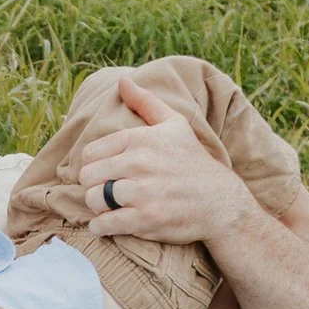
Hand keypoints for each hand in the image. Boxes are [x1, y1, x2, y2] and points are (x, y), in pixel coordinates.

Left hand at [72, 75, 257, 245]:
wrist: (220, 202)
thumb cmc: (192, 162)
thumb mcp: (174, 125)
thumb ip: (146, 102)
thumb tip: (123, 81)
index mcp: (141, 139)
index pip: (91, 152)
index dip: (95, 165)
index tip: (108, 172)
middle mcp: (139, 163)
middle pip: (88, 176)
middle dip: (94, 186)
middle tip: (108, 191)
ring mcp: (142, 192)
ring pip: (92, 199)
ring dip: (98, 207)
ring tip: (111, 207)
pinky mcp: (145, 219)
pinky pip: (103, 224)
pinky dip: (101, 228)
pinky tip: (111, 224)